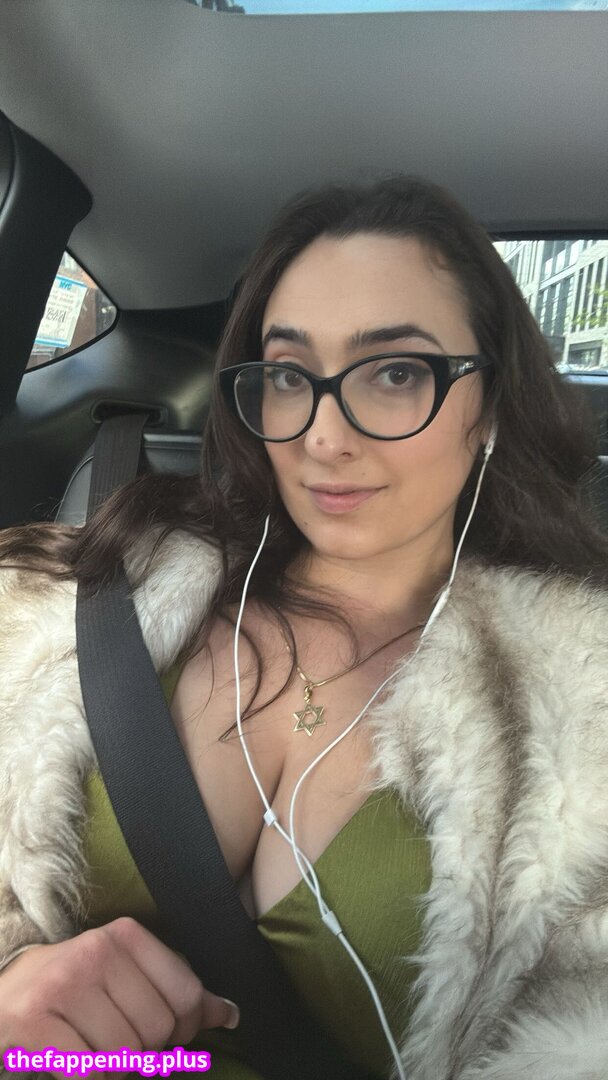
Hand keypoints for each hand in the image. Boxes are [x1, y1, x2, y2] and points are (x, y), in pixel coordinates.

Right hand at [0, 917, 238, 1075]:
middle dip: (146, 1052)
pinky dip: (91, 1078)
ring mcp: (64, 984)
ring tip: (95, 1051)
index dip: (184, 1030)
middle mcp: (97, 951)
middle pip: (158, 1028)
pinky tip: (74, 1061)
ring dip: (116, 1070)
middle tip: (119, 1044)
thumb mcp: (127, 976)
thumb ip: (178, 992)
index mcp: (126, 935)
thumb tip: (232, 1015)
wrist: (4, 995)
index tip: (166, 1037)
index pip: (187, 994)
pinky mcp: (35, 1020)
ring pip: (126, 1054)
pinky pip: (90, 1072)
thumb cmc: (76, 991)